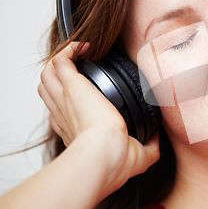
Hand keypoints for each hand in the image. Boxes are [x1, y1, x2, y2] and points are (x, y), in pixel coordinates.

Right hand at [38, 42, 159, 196]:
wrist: (105, 155)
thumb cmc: (115, 160)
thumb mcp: (138, 156)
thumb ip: (149, 147)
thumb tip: (157, 137)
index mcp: (76, 130)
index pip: (65, 112)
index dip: (71, 101)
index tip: (86, 94)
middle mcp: (65, 114)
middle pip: (50, 89)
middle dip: (60, 76)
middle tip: (80, 67)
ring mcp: (65, 99)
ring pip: (49, 74)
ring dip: (61, 60)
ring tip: (80, 53)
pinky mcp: (71, 86)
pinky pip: (60, 61)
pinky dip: (69, 50)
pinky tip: (84, 47)